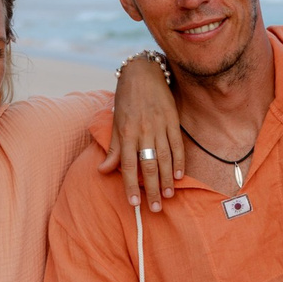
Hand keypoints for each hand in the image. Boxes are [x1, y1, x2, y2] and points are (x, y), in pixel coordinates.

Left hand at [99, 51, 183, 210]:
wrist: (143, 73)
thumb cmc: (126, 99)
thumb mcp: (115, 122)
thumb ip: (113, 149)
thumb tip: (103, 171)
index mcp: (126, 132)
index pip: (127, 164)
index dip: (130, 185)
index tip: (133, 203)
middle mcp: (143, 131)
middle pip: (148, 165)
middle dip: (151, 188)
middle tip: (155, 208)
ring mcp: (159, 126)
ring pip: (164, 157)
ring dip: (166, 179)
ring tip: (167, 195)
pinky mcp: (172, 120)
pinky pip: (177, 144)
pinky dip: (179, 160)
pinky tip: (179, 175)